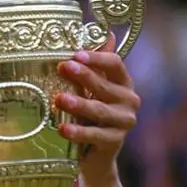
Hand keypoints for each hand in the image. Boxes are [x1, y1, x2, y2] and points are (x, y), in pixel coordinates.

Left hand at [54, 35, 141, 181]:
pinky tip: (62, 128)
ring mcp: (123, 122)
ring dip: (78, 103)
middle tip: (63, 67)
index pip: (115, 64)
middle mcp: (128, 101)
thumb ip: (95, 65)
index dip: (96, 58)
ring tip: (58, 99)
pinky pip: (95, 135)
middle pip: (104, 85)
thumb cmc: (90, 114)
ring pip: (99, 110)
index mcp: (122, 83)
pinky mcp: (115, 142)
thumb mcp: (91, 88)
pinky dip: (78, 131)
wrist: (94, 155)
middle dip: (83, 76)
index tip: (76, 54)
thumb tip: (105, 31)